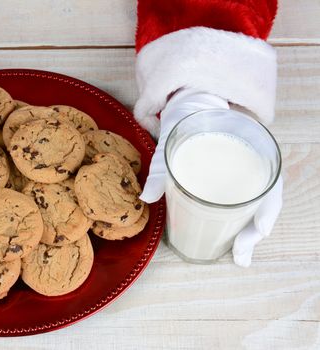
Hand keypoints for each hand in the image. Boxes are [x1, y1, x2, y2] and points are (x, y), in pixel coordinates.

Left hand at [140, 88, 282, 266]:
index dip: (268, 208)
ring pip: (256, 204)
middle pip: (265, 199)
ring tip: (238, 255)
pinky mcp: (232, 176)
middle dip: (255, 231)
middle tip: (240, 256)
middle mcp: (252, 160)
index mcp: (248, 146)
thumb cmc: (186, 117)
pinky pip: (243, 200)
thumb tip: (145, 198)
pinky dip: (240, 221)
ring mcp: (244, 169)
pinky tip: (231, 238)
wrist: (190, 100)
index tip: (258, 230)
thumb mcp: (172, 137)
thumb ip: (159, 166)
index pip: (270, 181)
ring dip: (249, 231)